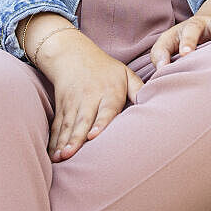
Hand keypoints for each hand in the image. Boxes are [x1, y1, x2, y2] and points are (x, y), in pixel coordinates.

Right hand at [28, 24, 143, 161]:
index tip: (93, 136)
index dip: (100, 123)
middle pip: (82, 120)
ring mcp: (73, 103)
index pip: (105, 109)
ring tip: (60, 158)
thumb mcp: (124, 73)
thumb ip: (139, 88)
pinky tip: (52, 154)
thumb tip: (158, 102)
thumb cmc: (104, 68)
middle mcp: (89, 98)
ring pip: (68, 125)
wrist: (71, 53)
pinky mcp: (62, 107)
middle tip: (70, 154)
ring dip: (63, 142)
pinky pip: (57, 125)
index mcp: (109, 92)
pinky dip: (53, 140)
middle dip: (76, 138)